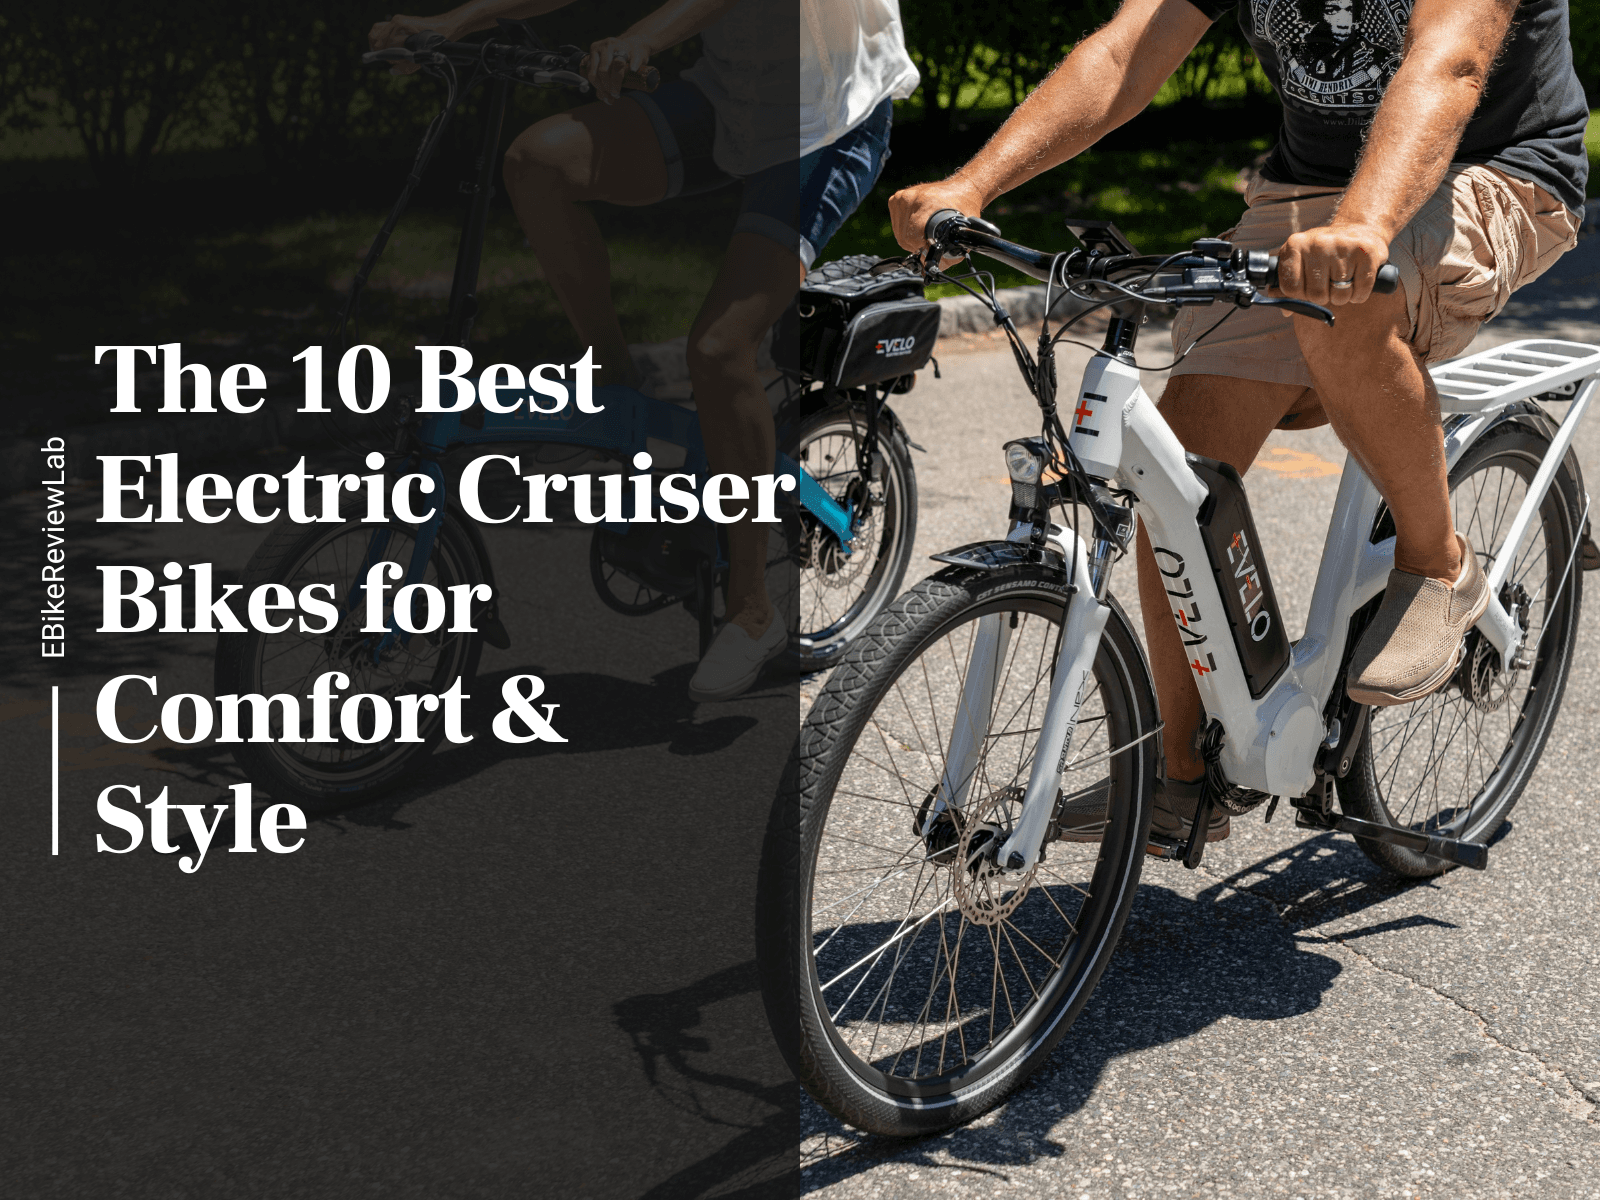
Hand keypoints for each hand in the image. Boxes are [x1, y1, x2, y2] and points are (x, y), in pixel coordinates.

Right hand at [368, 14, 456, 74]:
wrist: (443, 28)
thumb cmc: (433, 46)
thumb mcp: (419, 60)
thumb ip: (404, 67)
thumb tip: (391, 71)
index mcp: (401, 31)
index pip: (385, 47)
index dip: (388, 58)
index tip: (392, 63)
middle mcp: (397, 23)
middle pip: (378, 40)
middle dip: (382, 52)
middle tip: (390, 59)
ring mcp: (396, 20)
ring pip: (376, 33)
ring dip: (378, 45)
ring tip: (384, 53)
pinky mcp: (397, 19)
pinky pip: (380, 28)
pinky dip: (378, 37)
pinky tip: (382, 44)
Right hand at [583, 33, 652, 103]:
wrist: (627, 43)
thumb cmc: (634, 52)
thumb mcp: (640, 55)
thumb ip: (637, 62)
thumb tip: (633, 69)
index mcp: (618, 45)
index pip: (616, 65)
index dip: (616, 82)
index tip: (617, 93)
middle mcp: (606, 45)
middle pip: (603, 71)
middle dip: (607, 86)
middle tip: (613, 94)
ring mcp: (596, 49)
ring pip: (592, 73)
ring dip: (599, 87)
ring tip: (607, 94)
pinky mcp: (590, 54)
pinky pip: (589, 73)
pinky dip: (594, 84)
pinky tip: (602, 90)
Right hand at [887, 178, 987, 264]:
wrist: (961, 189)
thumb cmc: (963, 209)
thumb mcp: (961, 236)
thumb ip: (946, 259)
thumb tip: (928, 273)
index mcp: (926, 205)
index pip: (912, 238)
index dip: (922, 248)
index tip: (931, 247)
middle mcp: (911, 199)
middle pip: (904, 237)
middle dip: (917, 244)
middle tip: (931, 237)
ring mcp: (902, 197)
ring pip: (899, 232)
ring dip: (911, 236)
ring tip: (926, 227)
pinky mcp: (896, 198)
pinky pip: (896, 223)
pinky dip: (906, 227)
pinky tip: (918, 221)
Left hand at [1273, 221, 1391, 307]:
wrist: (1359, 231)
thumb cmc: (1325, 253)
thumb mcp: (1300, 261)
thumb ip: (1288, 285)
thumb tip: (1286, 311)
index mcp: (1295, 245)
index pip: (1291, 288)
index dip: (1301, 295)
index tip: (1308, 287)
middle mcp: (1318, 242)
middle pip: (1316, 295)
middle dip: (1324, 297)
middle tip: (1329, 283)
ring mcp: (1343, 246)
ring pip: (1339, 296)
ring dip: (1342, 296)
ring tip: (1344, 280)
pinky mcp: (1366, 252)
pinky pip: (1360, 293)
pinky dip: (1359, 294)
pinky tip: (1357, 280)